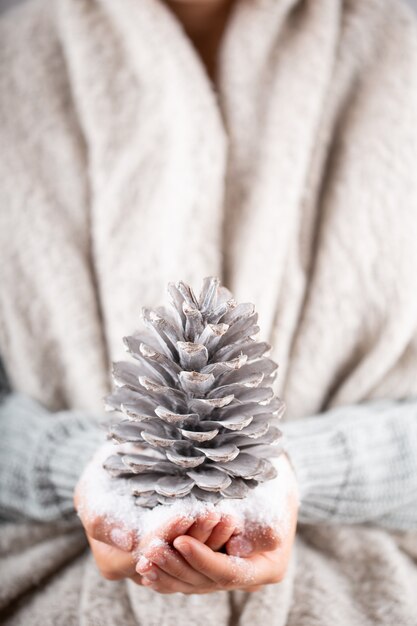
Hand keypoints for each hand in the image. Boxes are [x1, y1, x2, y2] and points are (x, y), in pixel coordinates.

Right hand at [74, 481, 237, 584]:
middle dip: (196, 537)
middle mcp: (141, 570)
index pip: (145, 553)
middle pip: (172, 559)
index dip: (166, 534)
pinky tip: (230, 517)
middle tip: (215, 514)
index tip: (184, 514)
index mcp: (114, 563)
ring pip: (191, 556)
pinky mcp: (182, 549)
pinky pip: (202, 548)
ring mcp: (164, 560)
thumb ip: (102, 518)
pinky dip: (215, 534)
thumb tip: (126, 541)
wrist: (116, 468)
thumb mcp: (89, 494)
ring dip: (211, 537)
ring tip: (227, 515)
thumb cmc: (98, 480)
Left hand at [135, 454, 298, 593]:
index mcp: (268, 568)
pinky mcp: (213, 568)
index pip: (230, 572)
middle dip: (177, 566)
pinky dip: (167, 575)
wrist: (276, 485)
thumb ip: (263, 526)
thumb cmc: (277, 487)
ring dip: (167, 573)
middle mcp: (247, 579)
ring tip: (144, 559)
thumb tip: (237, 549)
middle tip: (152, 549)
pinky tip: (146, 569)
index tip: (180, 541)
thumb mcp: (278, 499)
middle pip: (207, 582)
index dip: (203, 558)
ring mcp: (229, 576)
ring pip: (194, 584)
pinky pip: (188, 579)